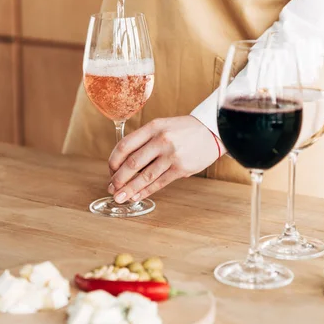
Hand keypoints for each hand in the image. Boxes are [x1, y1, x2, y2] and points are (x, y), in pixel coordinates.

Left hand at [108, 116, 222, 202]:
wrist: (212, 130)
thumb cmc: (184, 130)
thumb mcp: (162, 126)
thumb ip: (145, 141)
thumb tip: (124, 164)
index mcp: (153, 127)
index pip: (125, 145)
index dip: (114, 161)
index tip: (111, 170)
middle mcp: (161, 140)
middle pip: (132, 163)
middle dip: (119, 179)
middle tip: (111, 188)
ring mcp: (171, 155)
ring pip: (144, 176)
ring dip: (129, 189)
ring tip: (120, 197)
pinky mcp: (181, 168)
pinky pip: (159, 183)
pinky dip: (146, 191)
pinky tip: (137, 196)